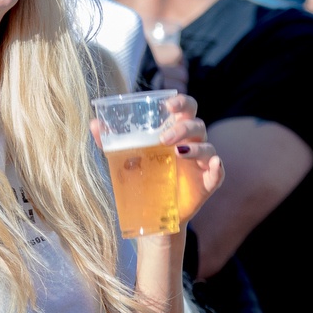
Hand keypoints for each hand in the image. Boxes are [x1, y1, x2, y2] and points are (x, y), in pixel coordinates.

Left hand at [89, 93, 224, 226]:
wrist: (152, 211)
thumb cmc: (142, 176)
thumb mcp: (123, 158)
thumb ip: (109, 141)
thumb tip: (94, 123)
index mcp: (175, 131)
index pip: (185, 108)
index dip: (181, 102)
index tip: (167, 105)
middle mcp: (192, 142)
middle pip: (197, 124)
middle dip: (184, 126)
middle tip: (164, 137)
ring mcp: (201, 162)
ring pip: (207, 147)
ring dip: (195, 147)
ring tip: (177, 152)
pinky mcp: (208, 182)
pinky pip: (218, 172)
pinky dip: (217, 168)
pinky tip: (213, 165)